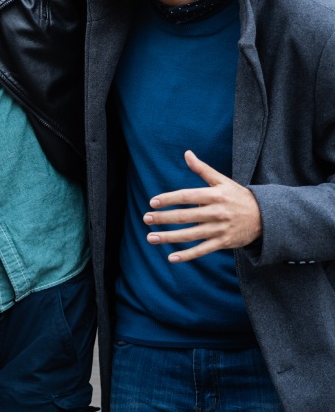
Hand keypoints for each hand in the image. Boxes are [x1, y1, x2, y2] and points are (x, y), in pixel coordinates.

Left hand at [144, 150, 261, 262]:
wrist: (265, 217)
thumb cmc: (238, 196)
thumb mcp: (222, 181)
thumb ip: (202, 169)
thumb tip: (187, 153)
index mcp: (214, 195)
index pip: (186, 196)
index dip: (168, 199)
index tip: (152, 202)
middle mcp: (216, 212)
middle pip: (185, 216)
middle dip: (163, 218)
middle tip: (145, 219)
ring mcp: (220, 229)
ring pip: (190, 235)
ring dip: (169, 238)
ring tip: (150, 237)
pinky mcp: (223, 243)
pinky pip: (202, 250)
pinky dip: (187, 255)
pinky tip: (171, 257)